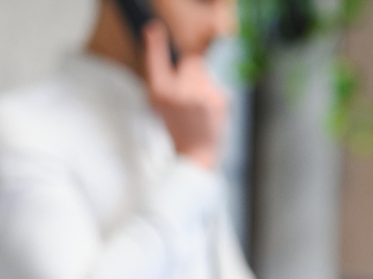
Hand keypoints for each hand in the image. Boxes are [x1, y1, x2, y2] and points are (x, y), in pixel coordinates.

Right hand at [144, 23, 226, 169]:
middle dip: (192, 73)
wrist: (195, 155)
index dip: (156, 44)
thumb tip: (188, 61)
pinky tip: (210, 114)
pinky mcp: (218, 100)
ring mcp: (199, 95)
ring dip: (206, 85)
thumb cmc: (179, 129)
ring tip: (201, 108)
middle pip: (191, 62)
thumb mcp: (161, 106)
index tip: (154, 28)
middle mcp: (177, 91)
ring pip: (208, 75)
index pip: (157, 60)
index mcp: (159, 92)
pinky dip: (217, 98)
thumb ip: (170, 82)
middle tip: (190, 96)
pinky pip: (218, 87)